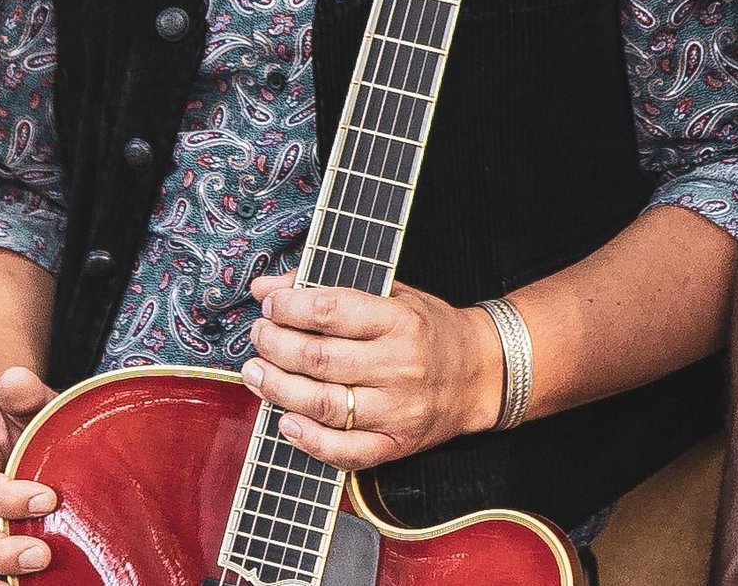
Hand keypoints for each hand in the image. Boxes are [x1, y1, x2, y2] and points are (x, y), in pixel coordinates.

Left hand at [242, 276, 502, 470]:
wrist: (480, 373)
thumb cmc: (428, 329)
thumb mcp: (390, 293)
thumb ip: (327, 287)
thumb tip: (264, 286)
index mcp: (399, 320)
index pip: (331, 311)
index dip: (289, 307)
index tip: (270, 303)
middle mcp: (399, 366)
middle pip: (319, 359)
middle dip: (275, 346)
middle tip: (259, 336)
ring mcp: (397, 410)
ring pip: (323, 405)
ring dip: (277, 389)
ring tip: (256, 372)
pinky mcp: (396, 445)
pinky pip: (344, 451)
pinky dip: (308, 440)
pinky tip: (284, 420)